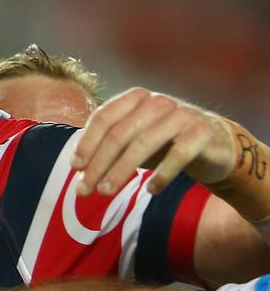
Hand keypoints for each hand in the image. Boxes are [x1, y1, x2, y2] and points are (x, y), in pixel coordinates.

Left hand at [71, 87, 235, 195]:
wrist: (214, 142)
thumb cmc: (163, 142)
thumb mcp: (133, 140)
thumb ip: (107, 147)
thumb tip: (78, 170)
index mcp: (135, 98)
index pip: (104, 117)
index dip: (87, 142)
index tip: (75, 167)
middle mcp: (156, 101)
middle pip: (119, 134)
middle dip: (98, 164)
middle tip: (85, 189)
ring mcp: (181, 115)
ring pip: (144, 143)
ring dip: (120, 171)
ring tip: (105, 192)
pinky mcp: (202, 133)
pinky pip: (178, 155)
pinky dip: (162, 174)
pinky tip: (150, 190)